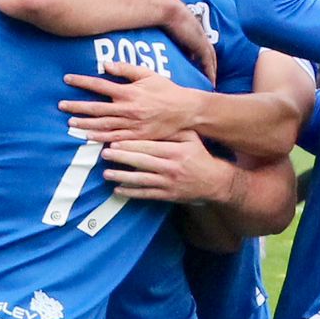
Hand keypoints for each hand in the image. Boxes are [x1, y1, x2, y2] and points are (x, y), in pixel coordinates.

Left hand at [60, 61, 200, 142]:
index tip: (67, 79)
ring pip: (102, 124)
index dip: (82, 81)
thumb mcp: (149, 74)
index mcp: (129, 91)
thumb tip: (106, 65)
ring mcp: (131, 124)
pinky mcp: (137, 136)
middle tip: (61, 105)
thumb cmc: (166, 90)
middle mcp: (127, 108)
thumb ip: (127, 69)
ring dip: (84, 123)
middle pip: (96, 107)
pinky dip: (100, 137)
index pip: (99, 85)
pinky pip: (115, 138)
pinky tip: (88, 137)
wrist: (185, 111)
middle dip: (77, 106)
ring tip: (70, 122)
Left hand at [99, 132, 229, 203]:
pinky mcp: (168, 195)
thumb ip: (173, 131)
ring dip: (122, 176)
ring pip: (141, 179)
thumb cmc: (199, 156)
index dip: (130, 144)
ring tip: (106, 173)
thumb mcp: (191, 139)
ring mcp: (169, 183)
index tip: (114, 142)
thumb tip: (153, 123)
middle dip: (122, 158)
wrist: (214, 181)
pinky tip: (118, 190)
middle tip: (105, 154)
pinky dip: (132, 193)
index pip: (148, 146)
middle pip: (142, 161)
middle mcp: (171, 167)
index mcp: (176, 151)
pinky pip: (147, 194)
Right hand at [163, 2, 217, 79]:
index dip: (200, 57)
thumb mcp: (165, 28)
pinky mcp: (200, 45)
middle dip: (210, 65)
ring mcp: (201, 39)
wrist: (167, 9)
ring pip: (211, 59)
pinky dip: (210, 72)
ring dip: (212, 70)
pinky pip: (208, 62)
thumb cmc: (162, 14)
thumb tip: (161, 48)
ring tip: (211, 82)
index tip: (198, 67)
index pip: (200, 46)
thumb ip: (167, 37)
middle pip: (209, 53)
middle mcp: (199, 34)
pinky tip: (211, 81)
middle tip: (209, 77)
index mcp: (191, 30)